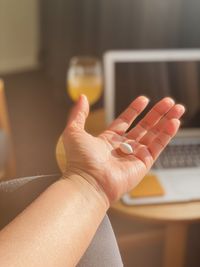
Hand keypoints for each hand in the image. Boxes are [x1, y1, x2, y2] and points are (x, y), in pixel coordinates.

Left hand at [62, 95, 184, 203]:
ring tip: (177, 107)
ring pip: (154, 134)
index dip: (134, 110)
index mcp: (108, 140)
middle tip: (168, 102)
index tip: (144, 99)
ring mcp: (134, 155)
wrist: (89, 182)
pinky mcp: (143, 163)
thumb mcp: (74, 131)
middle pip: (143, 126)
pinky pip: (158, 146)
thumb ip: (79, 113)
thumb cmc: (79, 160)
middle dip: (156, 113)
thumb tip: (82, 97)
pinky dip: (167, 134)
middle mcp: (122, 147)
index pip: (125, 121)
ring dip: (166, 121)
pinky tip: (174, 122)